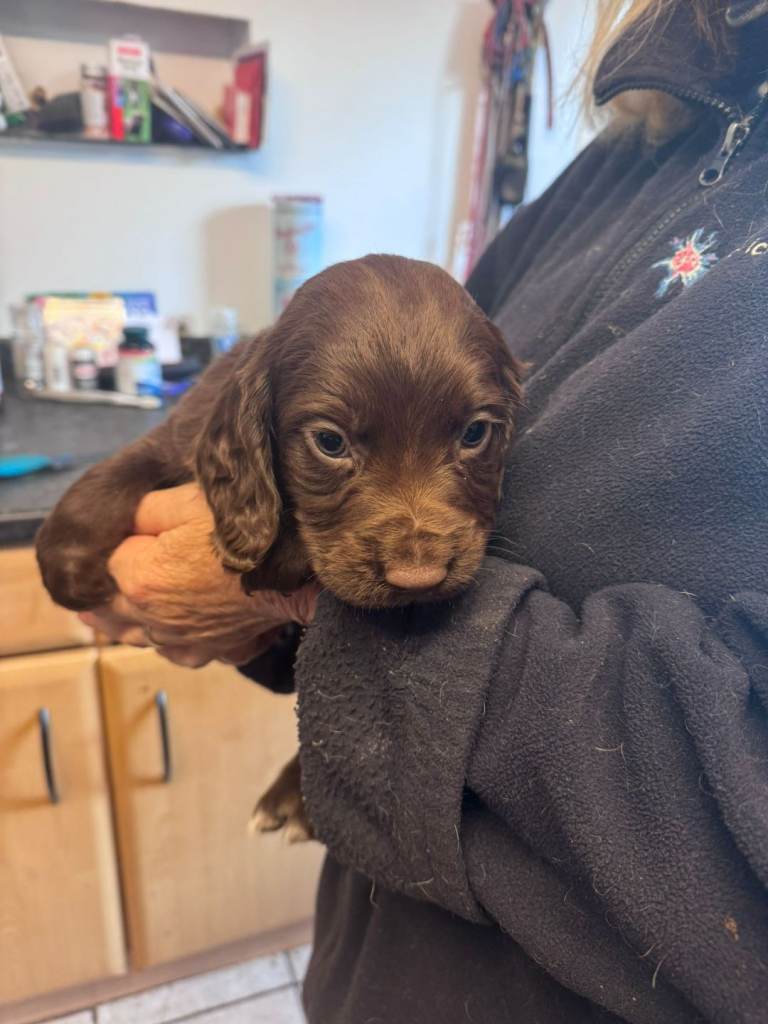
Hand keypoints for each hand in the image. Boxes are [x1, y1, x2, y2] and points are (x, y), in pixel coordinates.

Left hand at [79, 483, 317, 667]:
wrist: (298, 572)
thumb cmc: (247, 532)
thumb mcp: (187, 501)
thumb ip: (143, 509)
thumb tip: (125, 520)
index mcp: (140, 578)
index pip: (107, 562)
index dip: (120, 542)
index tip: (135, 531)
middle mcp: (152, 617)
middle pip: (109, 607)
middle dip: (99, 593)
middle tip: (83, 593)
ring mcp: (180, 639)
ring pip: (135, 634)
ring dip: (120, 623)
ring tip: (103, 616)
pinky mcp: (208, 650)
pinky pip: (174, 650)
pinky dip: (165, 640)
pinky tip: (164, 632)